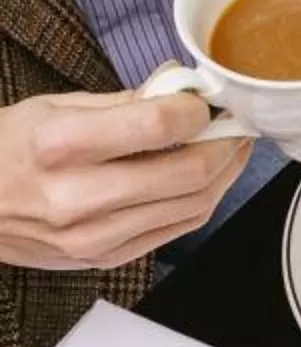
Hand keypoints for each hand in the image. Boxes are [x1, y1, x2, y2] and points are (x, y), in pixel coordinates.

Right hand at [0, 89, 249, 270]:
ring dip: (222, 174)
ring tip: (227, 148)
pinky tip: (204, 179)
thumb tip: (182, 87)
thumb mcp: (54, 107)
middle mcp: (76, 196)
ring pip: (192, 206)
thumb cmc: (7, 150)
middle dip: (223, 143)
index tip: (204, 101)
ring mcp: (92, 236)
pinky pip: (175, 230)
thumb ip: (125, 101)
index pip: (156, 126)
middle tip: (233, 124)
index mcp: (59, 145)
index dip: (196, 110)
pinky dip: (200, 201)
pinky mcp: (104, 259)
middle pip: (186, 173)